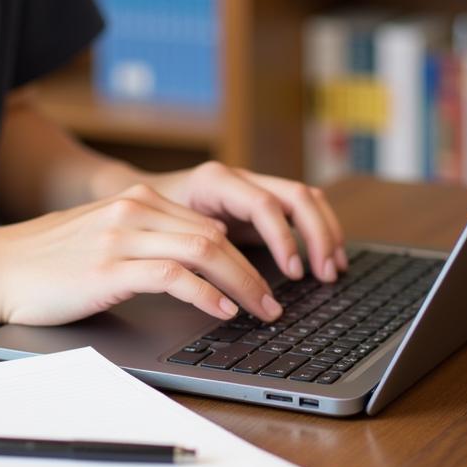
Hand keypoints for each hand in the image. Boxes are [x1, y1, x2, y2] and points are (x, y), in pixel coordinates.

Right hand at [0, 183, 282, 326]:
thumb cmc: (46, 262)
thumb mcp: (103, 237)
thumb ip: (145, 240)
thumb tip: (193, 270)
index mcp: (137, 201)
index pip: (209, 224)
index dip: (244, 255)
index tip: (264, 282)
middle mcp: (134, 210)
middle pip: (216, 235)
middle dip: (254, 271)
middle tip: (274, 302)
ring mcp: (122, 237)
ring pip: (205, 251)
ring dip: (243, 284)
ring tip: (262, 311)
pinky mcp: (109, 268)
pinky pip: (174, 276)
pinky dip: (206, 294)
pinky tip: (222, 311)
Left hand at [146, 162, 347, 282]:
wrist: (132, 198)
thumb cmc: (145, 220)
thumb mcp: (165, 237)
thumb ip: (192, 255)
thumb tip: (220, 289)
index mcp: (214, 181)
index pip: (263, 205)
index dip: (283, 239)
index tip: (293, 272)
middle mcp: (239, 178)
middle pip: (296, 195)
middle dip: (318, 235)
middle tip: (326, 274)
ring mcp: (252, 185)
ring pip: (305, 197)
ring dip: (326, 231)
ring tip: (334, 268)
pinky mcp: (258, 200)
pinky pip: (299, 208)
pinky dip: (317, 230)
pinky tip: (326, 258)